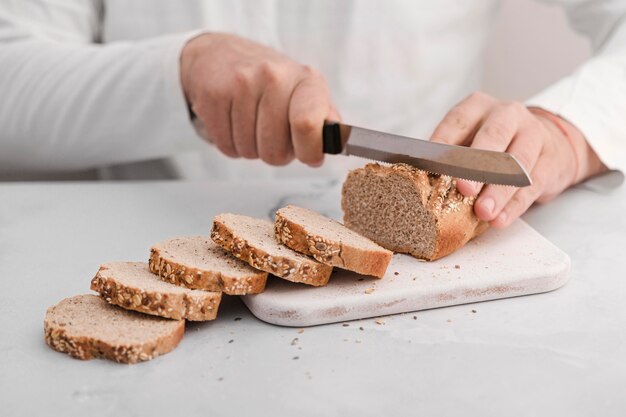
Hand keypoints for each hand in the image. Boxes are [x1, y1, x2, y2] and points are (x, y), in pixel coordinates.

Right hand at [180, 33, 338, 166]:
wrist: (220, 55)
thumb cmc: (270, 81)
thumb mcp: (304, 92)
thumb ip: (323, 119)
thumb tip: (335, 142)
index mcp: (305, 80)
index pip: (308, 125)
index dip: (309, 151)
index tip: (308, 154)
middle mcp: (274, 77)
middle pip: (275, 150)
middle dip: (275, 153)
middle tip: (272, 133)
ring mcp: (241, 84)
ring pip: (249, 152)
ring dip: (251, 148)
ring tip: (251, 124)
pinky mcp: (213, 95)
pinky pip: (226, 146)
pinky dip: (230, 144)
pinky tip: (233, 122)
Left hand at [430, 92, 605, 227]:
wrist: (550, 143)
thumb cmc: (495, 144)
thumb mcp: (471, 138)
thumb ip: (450, 155)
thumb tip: (421, 180)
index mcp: (478, 107)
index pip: (458, 121)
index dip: (444, 143)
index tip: (432, 166)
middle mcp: (507, 115)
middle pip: (493, 136)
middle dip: (477, 165)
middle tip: (464, 188)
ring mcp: (533, 135)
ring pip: (517, 163)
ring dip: (498, 191)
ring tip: (483, 212)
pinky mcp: (551, 160)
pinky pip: (532, 185)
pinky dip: (514, 206)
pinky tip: (500, 219)